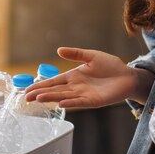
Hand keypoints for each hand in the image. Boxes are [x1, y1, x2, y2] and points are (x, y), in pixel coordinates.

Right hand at [24, 47, 154, 108]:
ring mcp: (84, 95)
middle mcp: (76, 87)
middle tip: (26, 98)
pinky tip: (60, 103)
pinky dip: (70, 103)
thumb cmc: (111, 66)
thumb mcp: (91, 56)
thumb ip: (76, 54)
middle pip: (55, 91)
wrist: (128, 76)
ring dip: (51, 98)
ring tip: (39, 99)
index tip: (28, 90)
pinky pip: (79, 102)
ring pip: (64, 97)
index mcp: (74, 76)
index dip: (41, 85)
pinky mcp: (94, 101)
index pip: (53, 82)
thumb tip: (59, 50)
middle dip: (40, 94)